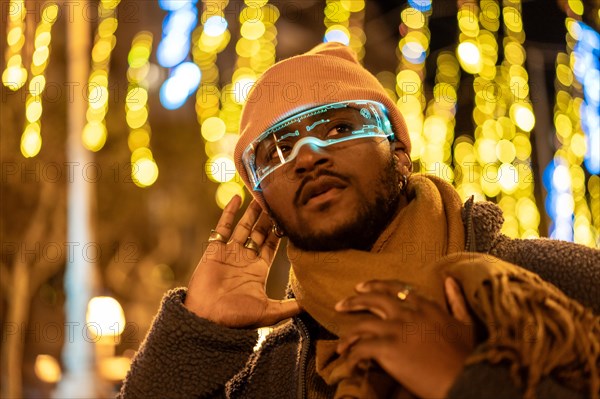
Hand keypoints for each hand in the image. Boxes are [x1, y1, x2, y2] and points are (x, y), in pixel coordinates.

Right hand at [184, 196, 300, 327]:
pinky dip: (228, 212)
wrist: (207, 319)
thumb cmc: (237, 318)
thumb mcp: (270, 312)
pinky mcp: (214, 250)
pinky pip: (222, 227)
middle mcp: (245, 258)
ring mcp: (229, 253)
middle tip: (277, 198)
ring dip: (252, 211)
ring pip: (243, 226)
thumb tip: (313, 305)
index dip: (280, 230)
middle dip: (268, 216)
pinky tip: (237, 197)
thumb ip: (290, 306)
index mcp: (258, 270)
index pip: (272, 245)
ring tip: (261, 194)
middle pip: (259, 232)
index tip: (289, 216)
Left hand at [335, 278, 474, 398]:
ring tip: (341, 345)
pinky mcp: (389, 349)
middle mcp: (408, 313)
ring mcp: (397, 329)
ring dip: (348, 335)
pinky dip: (352, 355)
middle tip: (341, 305)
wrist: (467, 380)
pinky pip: (361, 348)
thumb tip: (450, 281)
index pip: (395, 289)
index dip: (376, 286)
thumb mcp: (466, 324)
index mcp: (426, 306)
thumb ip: (456, 301)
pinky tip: (349, 362)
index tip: (361, 287)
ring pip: (362, 324)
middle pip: (374, 299)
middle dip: (354, 300)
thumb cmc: (468, 356)